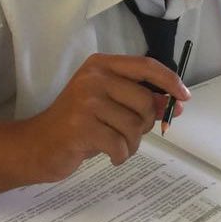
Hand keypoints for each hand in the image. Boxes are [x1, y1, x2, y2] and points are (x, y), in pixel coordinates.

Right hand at [23, 55, 190, 179]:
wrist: (36, 145)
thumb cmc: (77, 124)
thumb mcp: (109, 105)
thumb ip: (139, 100)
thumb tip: (175, 103)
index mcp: (101, 65)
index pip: (146, 66)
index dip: (170, 81)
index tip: (184, 97)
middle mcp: (94, 78)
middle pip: (145, 101)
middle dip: (145, 123)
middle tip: (129, 133)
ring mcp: (86, 101)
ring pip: (135, 126)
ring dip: (132, 143)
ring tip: (117, 145)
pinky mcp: (81, 127)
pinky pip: (120, 145)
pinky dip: (121, 155)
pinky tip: (110, 155)